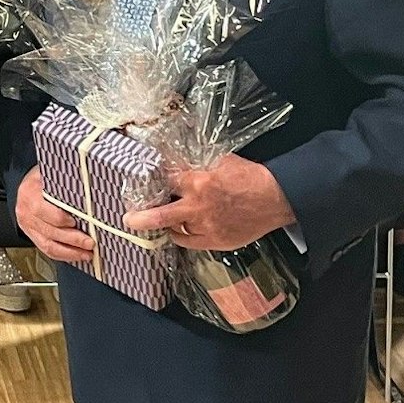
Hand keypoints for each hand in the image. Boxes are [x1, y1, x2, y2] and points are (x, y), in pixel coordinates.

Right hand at [15, 167, 94, 263]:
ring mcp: (28, 226)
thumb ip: (64, 180)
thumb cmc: (41, 178)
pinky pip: (46, 249)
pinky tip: (76, 255)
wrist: (25, 185)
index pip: (45, 210)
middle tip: (90, 242)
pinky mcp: (32, 235)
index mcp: (30, 193)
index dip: (62, 218)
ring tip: (87, 253)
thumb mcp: (49, 173)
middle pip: (50, 231)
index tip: (79, 221)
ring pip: (49, 245)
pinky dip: (63, 255)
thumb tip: (86, 184)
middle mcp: (26, 212)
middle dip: (73, 239)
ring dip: (70, 252)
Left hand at [120, 154, 295, 250]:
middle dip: (140, 218)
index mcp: (198, 182)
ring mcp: (206, 228)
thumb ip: (196, 163)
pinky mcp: (216, 242)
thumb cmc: (249, 177)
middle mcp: (198, 207)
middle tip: (128, 219)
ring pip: (175, 231)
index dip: (151, 181)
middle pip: (160, 216)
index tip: (140, 182)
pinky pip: (190, 243)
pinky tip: (180, 230)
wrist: (275, 198)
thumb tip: (175, 159)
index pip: (165, 181)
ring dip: (167, 225)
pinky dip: (183, 236)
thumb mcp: (220, 160)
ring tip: (160, 221)